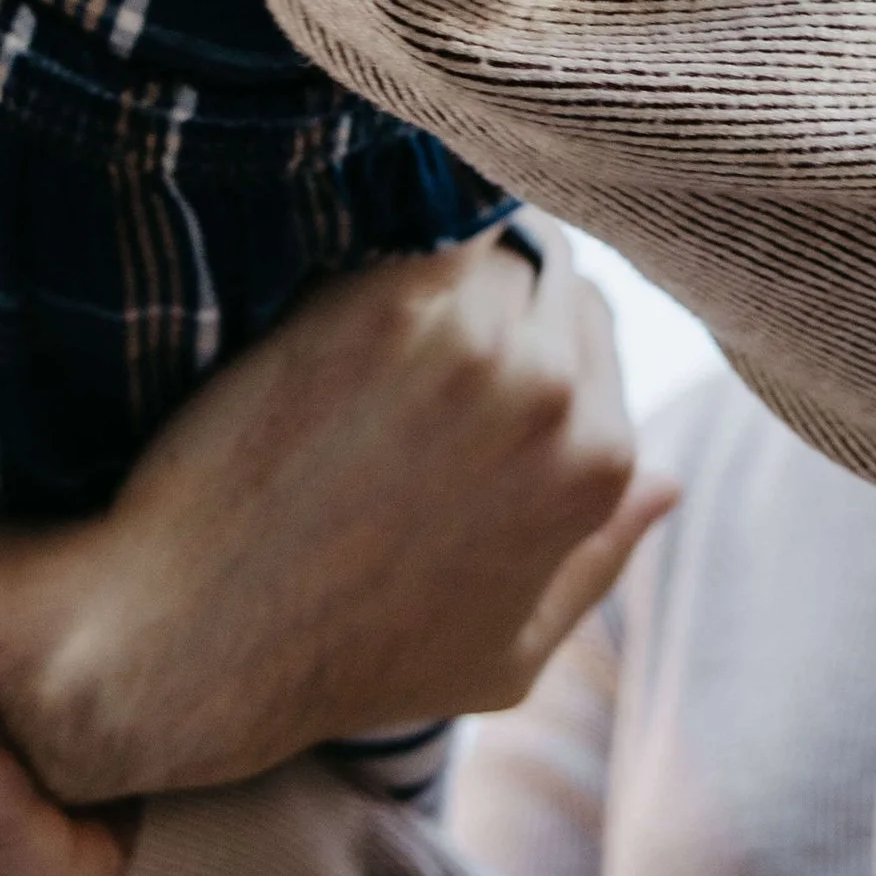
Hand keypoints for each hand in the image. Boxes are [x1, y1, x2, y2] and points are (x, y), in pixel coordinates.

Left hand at [0, 225, 671, 805]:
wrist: (204, 632)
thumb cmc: (350, 655)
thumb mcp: (506, 651)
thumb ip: (600, 560)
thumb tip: (671, 483)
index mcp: (595, 464)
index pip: (595, 325)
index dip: (533, 330)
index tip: (468, 345)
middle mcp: (547, 389)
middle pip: (548, 267)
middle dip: (498, 287)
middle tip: (414, 326)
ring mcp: (466, 335)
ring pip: (486, 234)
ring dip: (441, 258)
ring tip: (373, 313)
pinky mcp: (378, 298)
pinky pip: (416, 221)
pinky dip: (385, 235)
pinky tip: (338, 280)